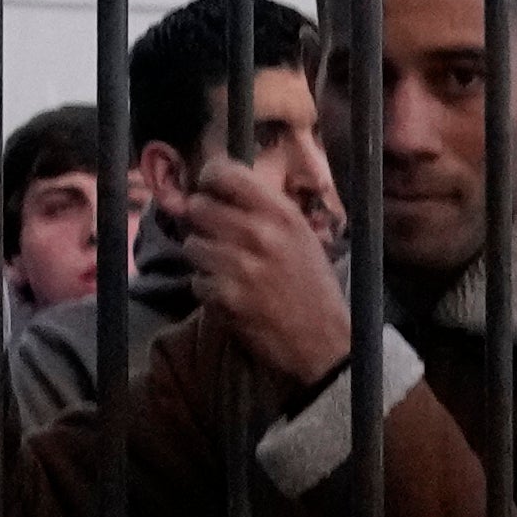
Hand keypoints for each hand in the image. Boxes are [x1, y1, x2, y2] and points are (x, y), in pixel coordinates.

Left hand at [180, 150, 358, 391]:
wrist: (325, 344)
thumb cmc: (311, 285)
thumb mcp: (299, 234)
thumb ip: (259, 208)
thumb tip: (213, 187)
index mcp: (280, 214)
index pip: (223, 173)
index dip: (209, 179)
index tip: (210, 189)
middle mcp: (258, 234)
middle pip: (198, 207)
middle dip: (203, 221)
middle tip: (217, 235)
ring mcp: (240, 266)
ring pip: (192, 244)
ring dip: (204, 257)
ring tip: (227, 268)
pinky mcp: (225, 297)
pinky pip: (196, 281)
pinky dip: (208, 288)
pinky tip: (230, 294)